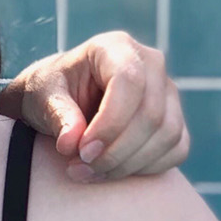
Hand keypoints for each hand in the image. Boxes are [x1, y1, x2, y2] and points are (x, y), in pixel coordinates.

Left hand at [4, 32, 188, 180]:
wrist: (60, 99)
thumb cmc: (50, 91)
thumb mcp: (43, 96)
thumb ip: (58, 115)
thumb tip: (72, 143)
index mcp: (115, 47)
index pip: (129, 82)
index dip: (109, 123)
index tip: (82, 151)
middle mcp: (151, 65)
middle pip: (151, 114)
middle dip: (115, 151)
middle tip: (81, 167)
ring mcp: (168, 92)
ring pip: (167, 135)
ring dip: (128, 164)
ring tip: (89, 172)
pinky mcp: (174, 119)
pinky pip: (176, 149)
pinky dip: (146, 168)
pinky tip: (112, 171)